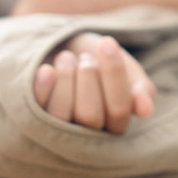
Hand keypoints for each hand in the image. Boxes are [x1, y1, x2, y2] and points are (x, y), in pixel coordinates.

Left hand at [33, 33, 156, 133]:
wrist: (61, 48)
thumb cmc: (99, 60)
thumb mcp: (126, 68)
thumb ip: (140, 87)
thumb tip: (147, 110)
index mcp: (116, 124)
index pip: (119, 110)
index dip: (114, 75)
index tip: (107, 42)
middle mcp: (88, 136)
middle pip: (91, 116)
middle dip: (88, 77)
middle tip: (85, 57)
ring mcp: (58, 131)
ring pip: (62, 116)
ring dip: (66, 79)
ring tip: (66, 57)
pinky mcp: (31, 122)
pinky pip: (34, 112)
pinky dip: (42, 87)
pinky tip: (46, 69)